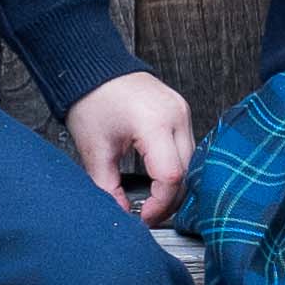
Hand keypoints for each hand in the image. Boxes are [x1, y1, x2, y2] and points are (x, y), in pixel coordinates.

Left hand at [63, 70, 197, 223]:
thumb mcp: (95, 150)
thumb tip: (121, 213)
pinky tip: (158, 178)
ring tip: (152, 198)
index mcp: (155, 123)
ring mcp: (182, 112)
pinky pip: (188, 148)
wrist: (94, 68)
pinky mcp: (181, 112)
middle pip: (187, 173)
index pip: (171, 177)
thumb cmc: (92, 99)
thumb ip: (108, 188)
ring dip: (174, 185)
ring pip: (191, 163)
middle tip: (147, 213)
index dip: (159, 205)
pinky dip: (175, 167)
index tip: (142, 216)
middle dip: (168, 200)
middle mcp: (176, 116)